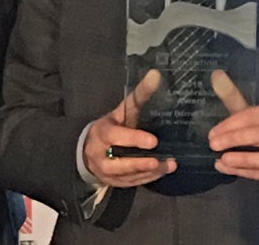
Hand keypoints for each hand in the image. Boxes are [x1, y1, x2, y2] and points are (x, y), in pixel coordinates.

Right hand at [82, 69, 175, 187]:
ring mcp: (107, 173)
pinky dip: (148, 178)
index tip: (153, 141)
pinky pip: (132, 183)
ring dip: (149, 172)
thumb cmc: (111, 126)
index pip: (116, 137)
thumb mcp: (121, 111)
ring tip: (169, 165)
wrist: (89, 150)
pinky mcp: (115, 183)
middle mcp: (101, 155)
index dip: (134, 139)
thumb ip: (138, 96)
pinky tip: (162, 171)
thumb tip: (156, 74)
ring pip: (128, 175)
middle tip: (160, 160)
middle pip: (120, 163)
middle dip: (140, 163)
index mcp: (102, 134)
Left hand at [207, 70, 258, 189]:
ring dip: (242, 159)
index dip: (232, 123)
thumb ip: (233, 97)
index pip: (256, 115)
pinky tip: (224, 167)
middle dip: (235, 139)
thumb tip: (216, 74)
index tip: (213, 132)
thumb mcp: (252, 114)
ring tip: (221, 159)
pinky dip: (242, 171)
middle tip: (213, 144)